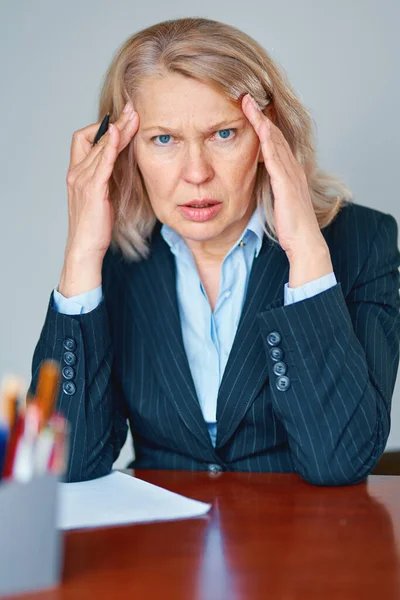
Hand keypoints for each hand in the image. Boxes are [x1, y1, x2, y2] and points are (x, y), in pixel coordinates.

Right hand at [59, 102, 138, 296]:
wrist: (85, 248)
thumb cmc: (95, 226)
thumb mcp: (102, 197)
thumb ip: (108, 179)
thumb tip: (122, 165)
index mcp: (77, 173)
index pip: (85, 139)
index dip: (103, 128)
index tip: (123, 121)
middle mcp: (76, 173)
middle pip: (95, 138)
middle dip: (115, 122)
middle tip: (132, 108)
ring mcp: (82, 180)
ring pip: (100, 146)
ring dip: (118, 129)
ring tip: (134, 116)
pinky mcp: (92, 189)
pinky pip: (102, 161)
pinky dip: (110, 145)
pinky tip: (119, 133)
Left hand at [242, 93, 332, 286]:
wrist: (304, 241)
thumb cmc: (291, 226)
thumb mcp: (277, 201)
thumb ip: (269, 187)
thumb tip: (256, 179)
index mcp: (288, 172)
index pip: (274, 142)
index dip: (262, 124)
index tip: (248, 109)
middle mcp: (292, 168)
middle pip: (275, 135)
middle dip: (261, 114)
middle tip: (246, 95)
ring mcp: (290, 174)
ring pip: (275, 141)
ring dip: (262, 120)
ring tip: (248, 102)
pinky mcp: (286, 183)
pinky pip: (276, 157)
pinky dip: (268, 141)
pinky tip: (261, 128)